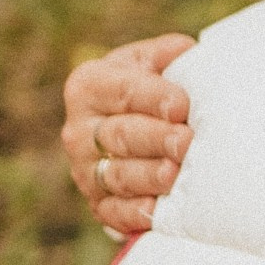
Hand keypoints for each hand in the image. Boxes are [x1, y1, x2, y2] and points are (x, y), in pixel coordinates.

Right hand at [63, 36, 195, 236]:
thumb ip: (165, 55)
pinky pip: (113, 211)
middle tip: (186, 141)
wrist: (136, 127)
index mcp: (90, 85)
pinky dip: (133, 214)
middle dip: (156, 139)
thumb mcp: (151, 63)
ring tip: (173, 175)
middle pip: (121, 134)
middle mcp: (79, 129)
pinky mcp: (97, 203)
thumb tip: (184, 51)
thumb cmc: (150, 88)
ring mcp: (85, 169)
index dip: (153, 98)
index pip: (123, 90)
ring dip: (147, 176)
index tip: (181, 105)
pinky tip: (154, 212)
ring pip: (117, 174)